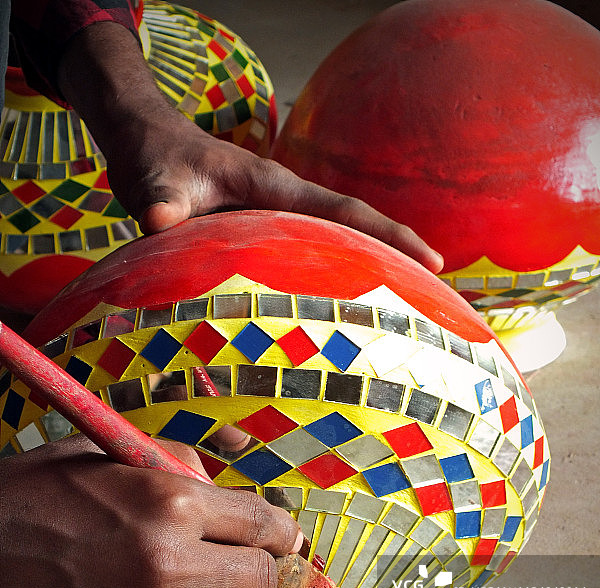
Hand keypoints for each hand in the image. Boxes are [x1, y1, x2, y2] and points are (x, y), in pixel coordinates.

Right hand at [0, 435, 299, 587]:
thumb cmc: (37, 495)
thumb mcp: (108, 456)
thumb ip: (175, 463)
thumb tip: (220, 484)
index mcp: (171, 503)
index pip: (266, 523)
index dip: (282, 533)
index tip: (282, 541)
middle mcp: (168, 563)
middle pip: (263, 582)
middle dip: (256, 575)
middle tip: (235, 573)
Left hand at [57, 23, 442, 273]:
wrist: (145, 143)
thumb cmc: (155, 156)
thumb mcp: (155, 177)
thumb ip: (159, 199)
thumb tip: (158, 219)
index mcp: (274, 188)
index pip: (344, 212)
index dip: (390, 235)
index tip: (432, 261)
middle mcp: (282, 204)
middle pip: (352, 231)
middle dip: (394, 258)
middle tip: (435, 299)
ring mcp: (274, 219)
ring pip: (331, 246)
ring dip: (364, 272)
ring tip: (399, 314)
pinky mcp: (258, 233)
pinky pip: (301, 259)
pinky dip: (324, 279)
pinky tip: (331, 311)